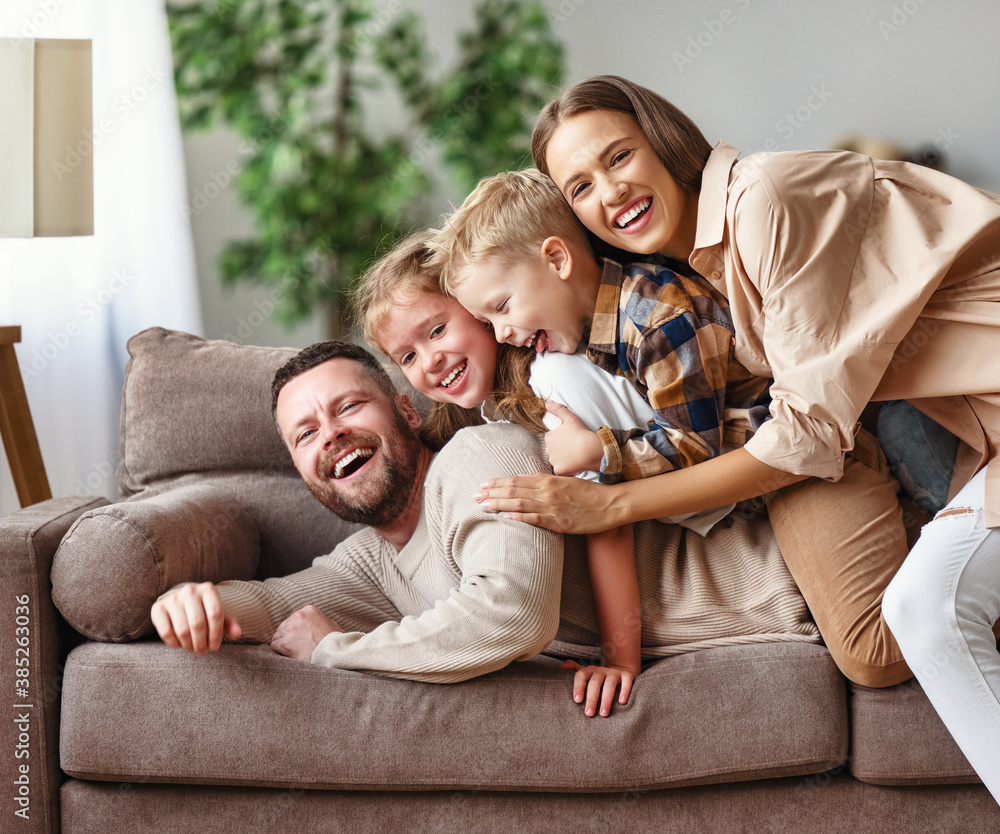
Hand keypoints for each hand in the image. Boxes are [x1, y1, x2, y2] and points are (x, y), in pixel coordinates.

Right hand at [151, 582, 240, 655]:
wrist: (181, 600)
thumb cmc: (204, 609)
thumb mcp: (219, 613)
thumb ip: (229, 623)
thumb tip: (238, 634)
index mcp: (208, 589)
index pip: (215, 614)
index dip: (216, 634)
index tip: (215, 646)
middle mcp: (189, 590)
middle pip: (198, 623)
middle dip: (201, 643)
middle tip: (203, 652)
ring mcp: (172, 598)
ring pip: (182, 630)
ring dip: (188, 645)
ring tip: (193, 648)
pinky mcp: (158, 608)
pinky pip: (166, 632)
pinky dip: (174, 644)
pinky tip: (180, 645)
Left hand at [270, 605, 341, 661]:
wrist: (333, 653)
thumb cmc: (334, 641)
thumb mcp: (331, 625)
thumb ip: (319, 621)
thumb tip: (317, 624)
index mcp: (309, 610)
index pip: (295, 618)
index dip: (296, 629)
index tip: (300, 636)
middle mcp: (297, 616)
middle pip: (284, 626)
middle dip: (288, 636)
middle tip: (295, 645)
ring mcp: (290, 629)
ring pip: (277, 635)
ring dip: (283, 643)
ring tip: (292, 652)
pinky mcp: (284, 643)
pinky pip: (274, 646)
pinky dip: (279, 652)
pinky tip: (288, 655)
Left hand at [476, 472, 620, 533]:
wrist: (610, 503)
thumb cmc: (588, 493)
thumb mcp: (565, 482)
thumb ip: (547, 483)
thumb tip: (529, 484)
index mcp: (548, 480)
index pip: (517, 480)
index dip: (498, 482)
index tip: (483, 484)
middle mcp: (547, 491)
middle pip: (513, 490)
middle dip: (492, 493)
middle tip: (475, 495)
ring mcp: (552, 506)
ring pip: (519, 503)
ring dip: (499, 504)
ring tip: (483, 505)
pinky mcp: (559, 522)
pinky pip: (535, 519)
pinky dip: (519, 518)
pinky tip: (505, 518)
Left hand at [543, 401, 603, 475]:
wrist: (591, 449)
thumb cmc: (581, 433)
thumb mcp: (570, 417)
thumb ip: (557, 409)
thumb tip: (546, 402)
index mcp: (549, 437)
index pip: (552, 439)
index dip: (561, 439)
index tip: (570, 439)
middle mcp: (548, 449)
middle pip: (553, 450)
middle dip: (560, 449)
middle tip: (573, 448)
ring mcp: (553, 461)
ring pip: (556, 461)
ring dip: (563, 459)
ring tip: (575, 456)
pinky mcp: (559, 470)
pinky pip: (560, 471)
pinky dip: (566, 469)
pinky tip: (574, 464)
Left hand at [561, 659, 635, 716]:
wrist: (621, 671)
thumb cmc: (599, 679)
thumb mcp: (587, 675)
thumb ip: (574, 671)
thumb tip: (561, 667)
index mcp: (589, 671)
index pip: (581, 675)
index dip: (578, 686)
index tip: (577, 700)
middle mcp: (601, 670)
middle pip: (595, 682)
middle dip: (592, 698)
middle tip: (589, 714)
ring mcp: (614, 672)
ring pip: (609, 684)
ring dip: (606, 699)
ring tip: (603, 714)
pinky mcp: (627, 675)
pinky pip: (626, 682)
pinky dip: (624, 691)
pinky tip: (622, 702)